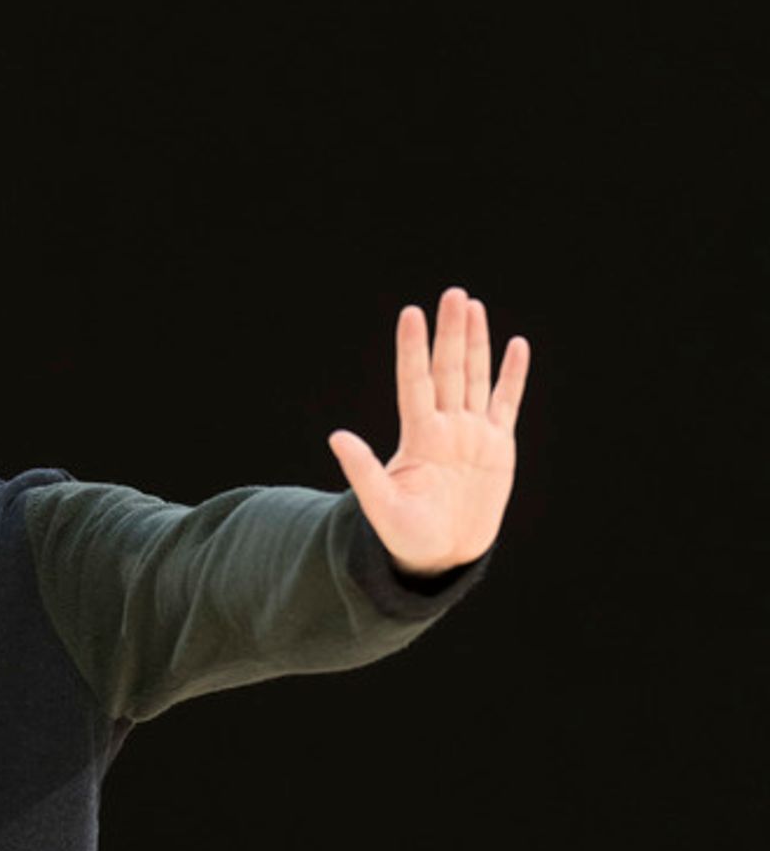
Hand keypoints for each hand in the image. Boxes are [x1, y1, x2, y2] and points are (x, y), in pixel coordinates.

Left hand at [327, 287, 529, 574]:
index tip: (411, 314)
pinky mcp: (497, 446)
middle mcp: (445, 426)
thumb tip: (335, 436)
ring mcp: (472, 433)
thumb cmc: (406, 535)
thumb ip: (363, 471)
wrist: (440, 556)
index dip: (413, 349)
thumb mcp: (382, 507)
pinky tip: (516, 346)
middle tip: (453, 294)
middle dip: (451, 333)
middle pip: (448, 370)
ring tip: (473, 306)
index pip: (415, 382)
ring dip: (476, 342)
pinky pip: (506, 403)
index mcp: (419, 437)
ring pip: (475, 377)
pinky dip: (512, 376)